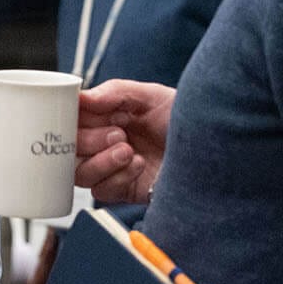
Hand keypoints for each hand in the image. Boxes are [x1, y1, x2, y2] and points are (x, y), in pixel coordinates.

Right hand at [75, 79, 173, 203]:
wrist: (214, 152)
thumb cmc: (185, 120)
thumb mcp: (152, 96)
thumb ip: (115, 92)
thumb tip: (81, 97)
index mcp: (106, 116)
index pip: (71, 118)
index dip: (68, 117)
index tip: (76, 114)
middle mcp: (105, 142)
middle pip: (70, 148)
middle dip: (88, 141)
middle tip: (118, 134)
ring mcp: (113, 168)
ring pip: (80, 173)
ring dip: (100, 161)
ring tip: (127, 150)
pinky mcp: (124, 190)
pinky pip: (101, 190)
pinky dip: (117, 178)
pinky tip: (138, 165)